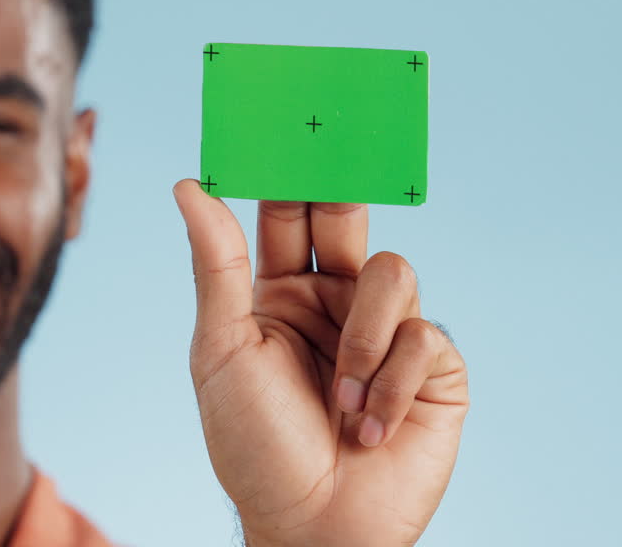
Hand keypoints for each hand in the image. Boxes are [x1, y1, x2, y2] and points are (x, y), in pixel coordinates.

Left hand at [173, 180, 468, 546]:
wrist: (313, 526)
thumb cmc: (254, 444)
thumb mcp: (221, 349)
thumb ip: (217, 264)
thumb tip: (188, 184)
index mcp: (277, 292)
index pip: (285, 213)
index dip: (286, 167)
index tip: (284, 116)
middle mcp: (332, 302)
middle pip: (345, 217)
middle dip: (341, 188)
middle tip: (341, 146)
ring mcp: (385, 331)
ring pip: (390, 271)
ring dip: (362, 337)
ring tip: (339, 400)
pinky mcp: (432, 366)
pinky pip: (422, 335)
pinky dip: (389, 385)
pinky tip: (369, 426)